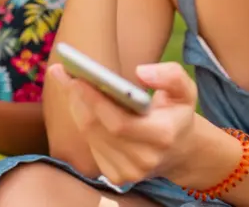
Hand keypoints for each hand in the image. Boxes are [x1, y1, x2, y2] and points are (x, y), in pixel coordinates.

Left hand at [47, 61, 198, 185]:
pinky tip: (80, 103)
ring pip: (89, 135)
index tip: (77, 78)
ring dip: (76, 106)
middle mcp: (145, 160)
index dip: (95, 101)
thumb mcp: (185, 90)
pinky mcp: (116, 176)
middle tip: (63, 72)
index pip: (119, 123)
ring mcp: (129, 172)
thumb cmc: (176, 113)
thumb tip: (141, 72)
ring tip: (68, 81)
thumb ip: (170, 75)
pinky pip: (90, 144)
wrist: (179, 149)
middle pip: (98, 128)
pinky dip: (81, 121)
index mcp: (162, 136)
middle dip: (78, 98)